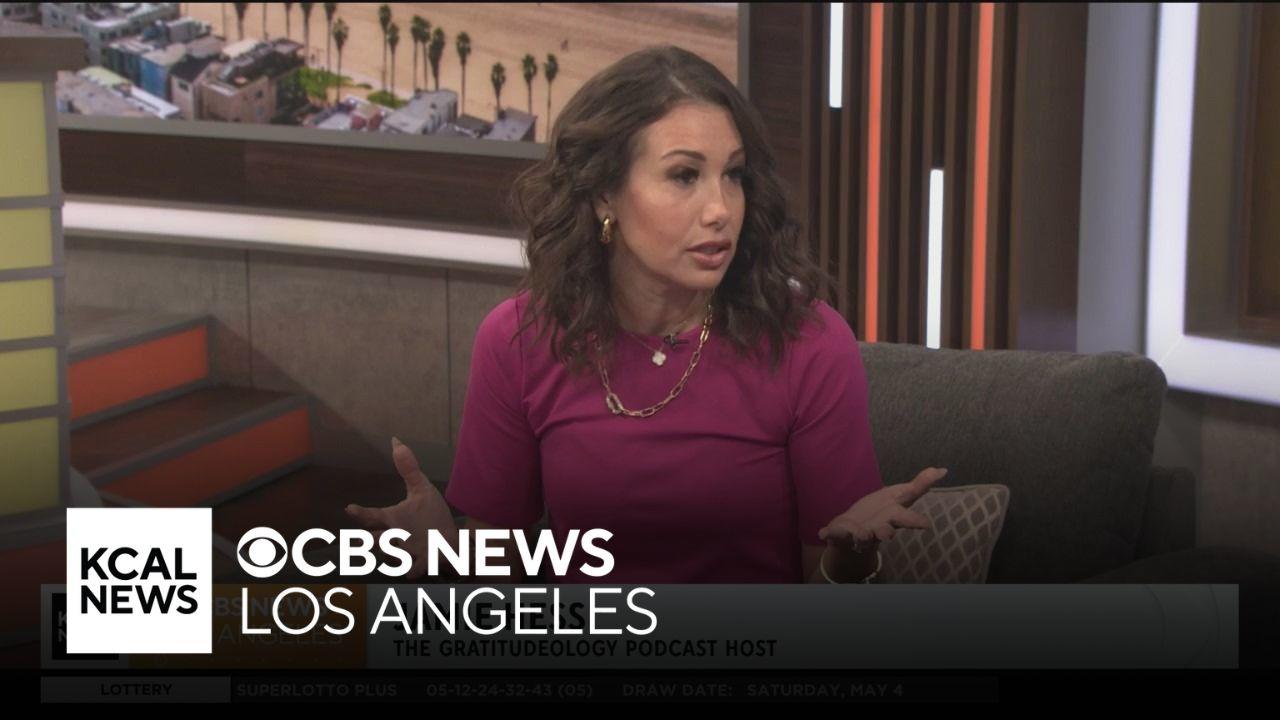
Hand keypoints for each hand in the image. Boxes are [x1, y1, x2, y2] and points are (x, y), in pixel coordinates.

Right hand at [344, 438, 457, 578]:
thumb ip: (408, 468)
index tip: (350, 508)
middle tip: (360, 542)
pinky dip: (413, 571)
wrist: (451, 540)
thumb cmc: (430, 516)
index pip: (373, 517)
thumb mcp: (420, 490)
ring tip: (391, 554)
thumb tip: (396, 440)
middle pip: (378, 541)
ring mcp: (410, 552)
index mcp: (394, 520)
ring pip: (394, 556)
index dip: (362, 514)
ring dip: (393, 556)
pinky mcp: (425, 561)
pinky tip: (412, 573)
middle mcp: (397, 538)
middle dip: (370, 542)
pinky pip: (416, 569)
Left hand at [819, 467, 946, 554]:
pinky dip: (830, 534)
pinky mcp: (842, 535)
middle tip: (886, 534)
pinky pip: (836, 535)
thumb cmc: (882, 513)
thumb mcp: (899, 496)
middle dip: (885, 532)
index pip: (906, 518)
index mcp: (892, 516)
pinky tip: (823, 532)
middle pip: (884, 531)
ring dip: (861, 536)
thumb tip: (943, 469)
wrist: (856, 534)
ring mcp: (859, 533)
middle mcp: (878, 528)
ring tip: (861, 534)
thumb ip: (919, 485)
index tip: (927, 525)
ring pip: (862, 537)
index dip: (916, 522)